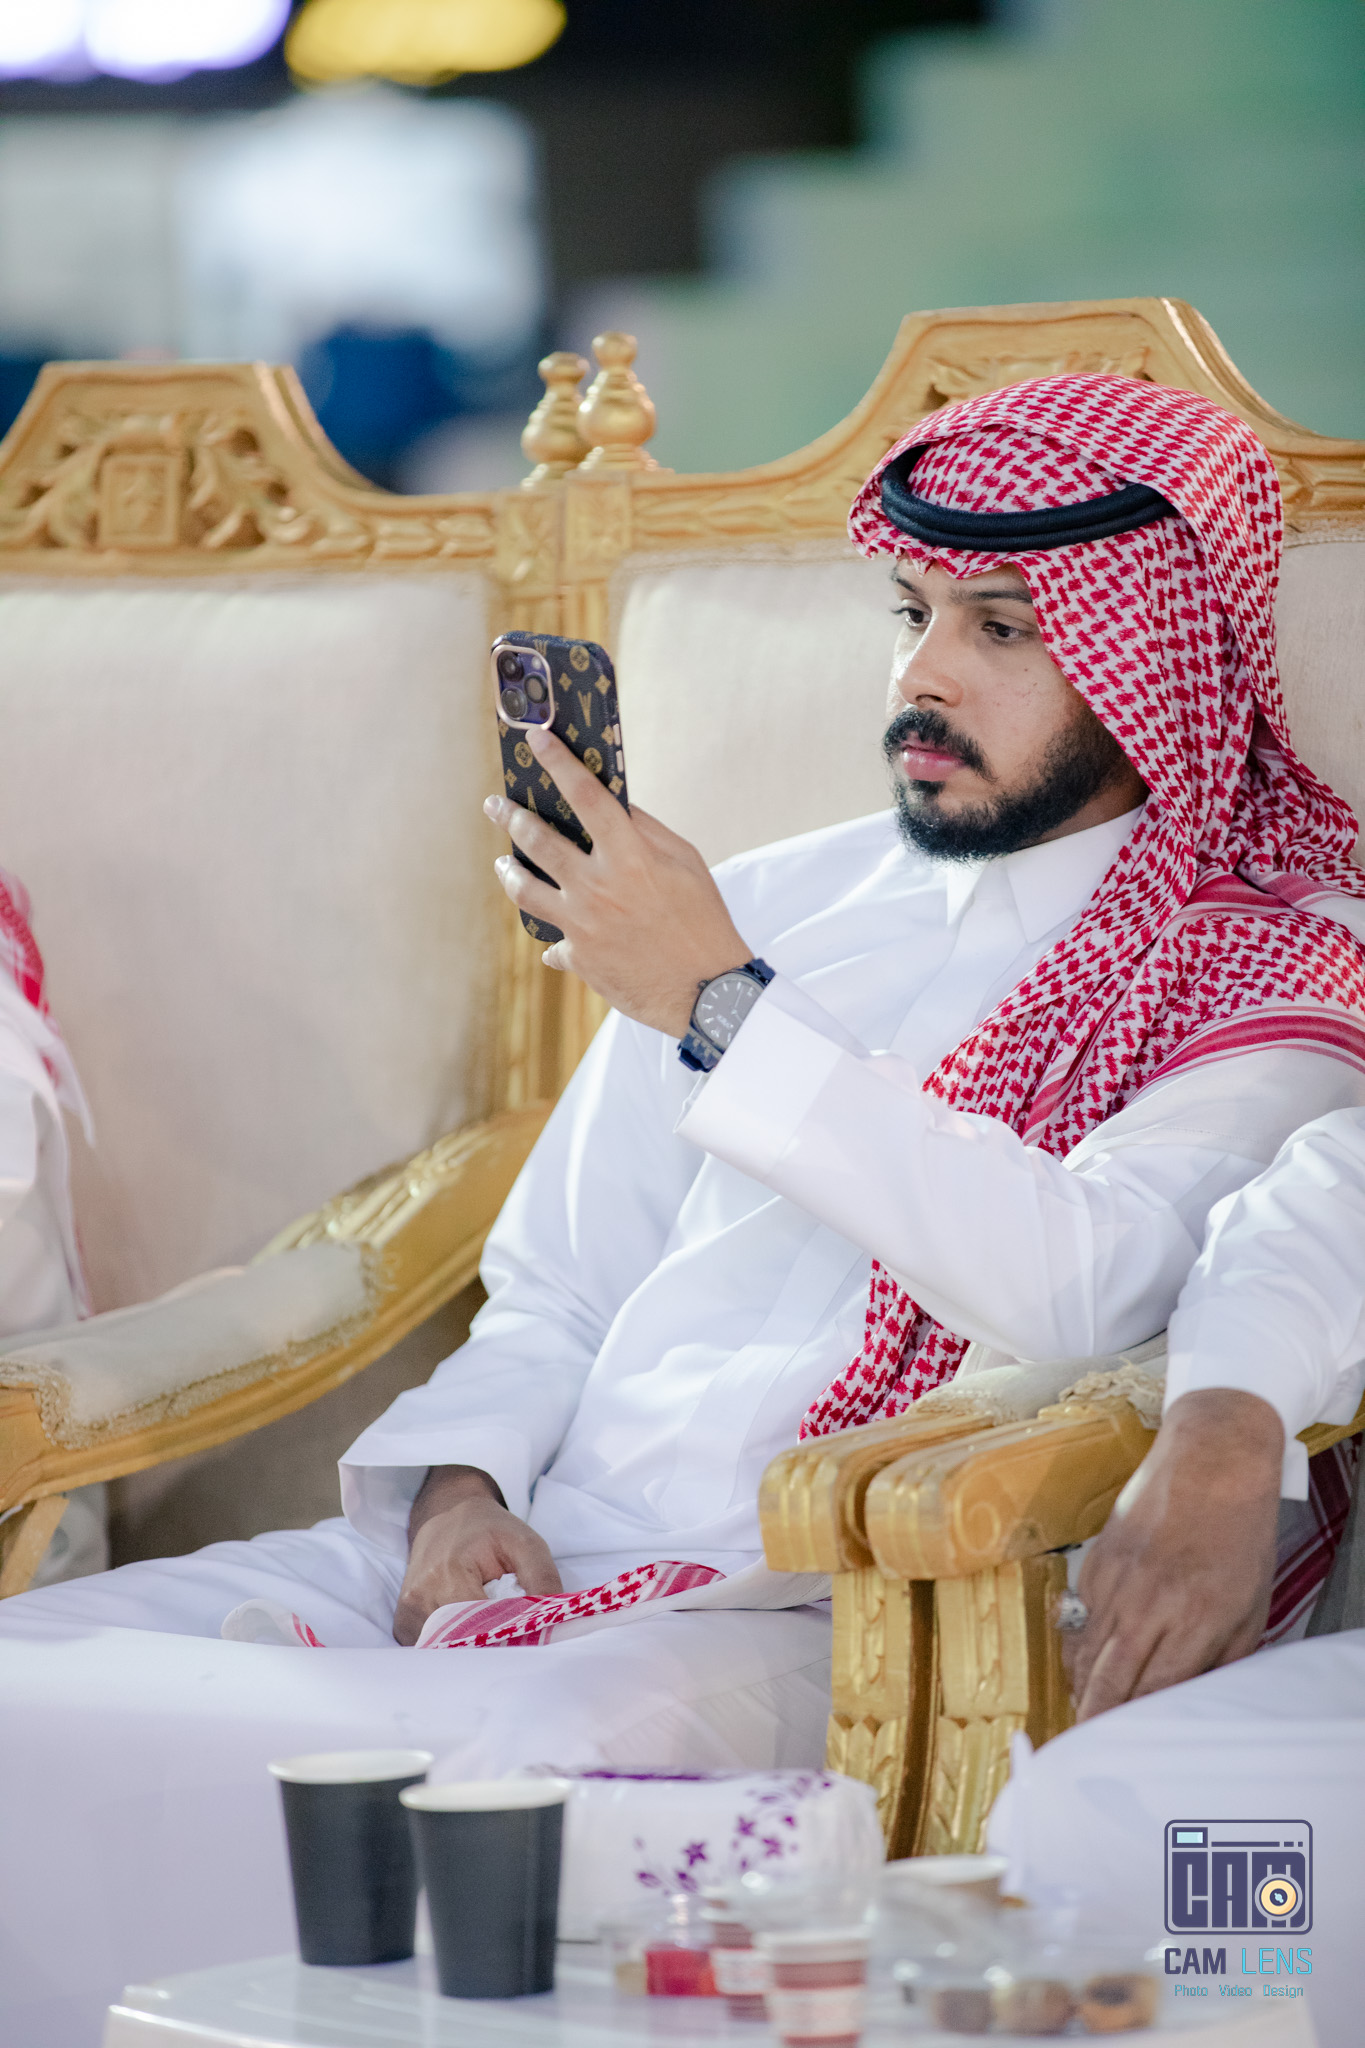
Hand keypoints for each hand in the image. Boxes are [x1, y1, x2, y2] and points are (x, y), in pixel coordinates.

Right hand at [392, 1464, 562, 1645]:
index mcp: (448, 1572)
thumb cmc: (491, 1531)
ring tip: (489, 1629)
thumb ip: (543, 1579)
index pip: (479, 1627)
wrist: (449, 1515)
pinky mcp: (404, 1622)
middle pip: (460, 1644)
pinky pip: (432, 1647)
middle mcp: (420, 1595)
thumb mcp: (526, 1543)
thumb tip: (552, 1621)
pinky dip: (453, 1646)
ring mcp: (408, 1612)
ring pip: (445, 1650)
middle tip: (512, 1640)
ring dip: (470, 1648)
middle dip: (489, 1647)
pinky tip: (468, 1630)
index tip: (526, 1640)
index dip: (506, 1639)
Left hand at [485, 727, 751, 1036]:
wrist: (707, 993)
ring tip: (504, 862)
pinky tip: (551, 930)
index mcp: (631, 858)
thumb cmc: (703, 920)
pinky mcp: (578, 959)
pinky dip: (553, 933)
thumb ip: (645, 831)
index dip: (559, 764)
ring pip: (525, 890)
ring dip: (509, 871)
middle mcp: (599, 889)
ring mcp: (583, 926)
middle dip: (511, 816)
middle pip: (539, 841)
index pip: (587, 798)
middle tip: (494, 804)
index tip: (537, 739)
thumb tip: (612, 803)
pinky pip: (553, 940)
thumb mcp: (685, 863)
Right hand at [1065, 1388, 1282, 1719]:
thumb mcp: (1251, 1604)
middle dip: (1092, 1722)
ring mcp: (1113, 1581)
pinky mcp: (1094, 1561)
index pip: (1152, 1692)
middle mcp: (1146, 1605)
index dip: (1133, 1730)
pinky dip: (1079, 1647)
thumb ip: (1224, 1658)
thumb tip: (1196, 1698)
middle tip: (1082, 1751)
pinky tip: (1086, 1664)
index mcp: (1192, 1619)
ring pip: (1083, 1653)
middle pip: (1105, 1681)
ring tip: (1083, 1714)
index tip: (1123, 1755)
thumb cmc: (1240, 1532)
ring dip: (1081, 1688)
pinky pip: (1078, 1619)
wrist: (1210, 1459)